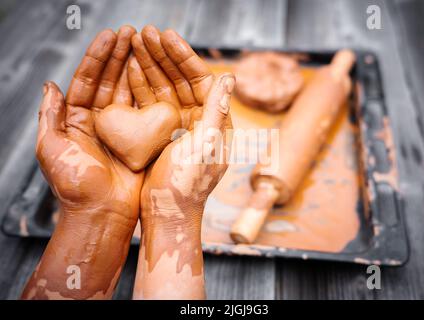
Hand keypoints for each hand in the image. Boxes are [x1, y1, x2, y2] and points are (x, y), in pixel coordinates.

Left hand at [22, 27, 143, 299]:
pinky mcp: (140, 140)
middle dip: (119, 57)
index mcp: (76, 121)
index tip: (110, 37)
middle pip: (109, 82)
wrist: (103, 214)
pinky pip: (145, 112)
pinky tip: (155, 74)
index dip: (97, 59)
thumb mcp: (52, 149)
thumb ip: (50, 117)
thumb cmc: (76, 185)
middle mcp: (99, 122)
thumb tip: (50, 85)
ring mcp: (121, 130)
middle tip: (131, 33)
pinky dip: (150, 92)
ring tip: (143, 45)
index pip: (87, 81)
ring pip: (128, 92)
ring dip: (135, 68)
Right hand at [129, 26, 234, 298]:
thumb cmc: (188, 184)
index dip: (184, 57)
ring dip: (150, 66)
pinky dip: (140, 86)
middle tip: (144, 32)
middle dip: (163, 56)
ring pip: (163, 88)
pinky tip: (129, 68)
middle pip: (180, 80)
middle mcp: (199, 120)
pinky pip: (150, 104)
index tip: (167, 37)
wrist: (166, 213)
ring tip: (133, 42)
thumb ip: (216, 110)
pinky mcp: (159, 134)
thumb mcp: (205, 144)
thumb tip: (231, 78)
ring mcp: (178, 126)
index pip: (201, 80)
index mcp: (216, 122)